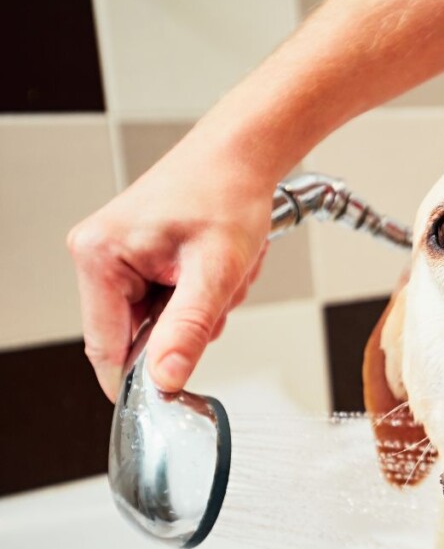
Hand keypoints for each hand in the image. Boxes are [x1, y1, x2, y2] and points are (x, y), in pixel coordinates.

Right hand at [67, 134, 272, 399]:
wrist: (242, 155)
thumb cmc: (227, 193)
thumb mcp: (216, 271)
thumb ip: (188, 329)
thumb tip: (165, 379)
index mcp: (99, 257)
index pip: (106, 349)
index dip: (142, 378)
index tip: (175, 394)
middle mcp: (97, 255)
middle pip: (137, 335)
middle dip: (187, 326)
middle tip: (218, 291)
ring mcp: (115, 255)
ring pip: (159, 319)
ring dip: (200, 307)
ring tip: (221, 268)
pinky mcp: (136, 254)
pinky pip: (166, 299)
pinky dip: (199, 292)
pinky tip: (213, 264)